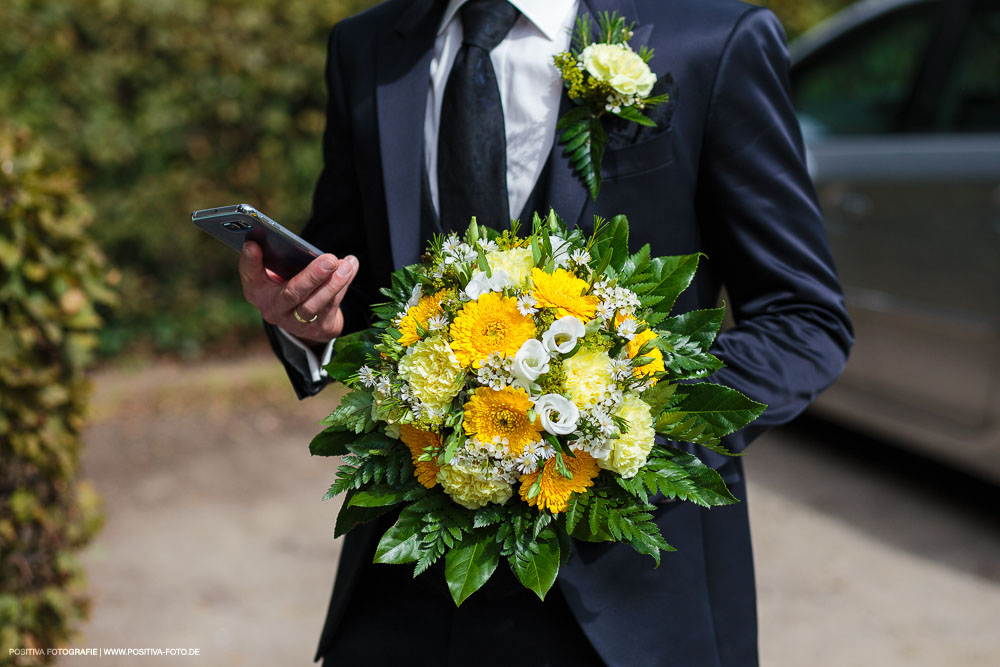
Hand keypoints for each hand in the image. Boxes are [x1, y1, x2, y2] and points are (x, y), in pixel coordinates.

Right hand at [239, 241, 357, 344]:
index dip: (250, 261)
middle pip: (291, 294)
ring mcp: (295, 323)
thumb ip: (277, 259)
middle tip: (329, 260)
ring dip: (333, 283)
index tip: (253, 244)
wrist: (305, 321)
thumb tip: (288, 241)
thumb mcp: (277, 274)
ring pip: (315, 304)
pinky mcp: (318, 329)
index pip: (250, 275)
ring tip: (346, 264)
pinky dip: (343, 285)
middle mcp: (273, 309)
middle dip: (312, 276)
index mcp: (257, 291)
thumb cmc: (289, 285)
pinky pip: (332, 306)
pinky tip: (350, 267)